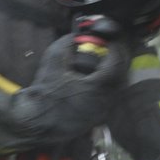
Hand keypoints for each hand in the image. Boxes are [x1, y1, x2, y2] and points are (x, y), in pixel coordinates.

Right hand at [11, 34, 129, 141]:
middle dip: (116, 54)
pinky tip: (94, 74)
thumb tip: (74, 36)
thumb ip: (65, 44)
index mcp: (99, 87)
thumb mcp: (52, 63)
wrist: (36, 124)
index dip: (114, 44)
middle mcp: (107, 100)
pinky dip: (106, 80)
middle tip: (105, 43)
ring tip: (101, 56)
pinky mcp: (98, 116)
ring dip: (112, 68)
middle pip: (122, 72)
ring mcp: (104, 110)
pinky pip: (110, 94)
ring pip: (118, 84)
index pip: (117, 60)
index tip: (105, 35)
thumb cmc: (44, 95)